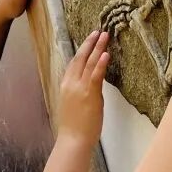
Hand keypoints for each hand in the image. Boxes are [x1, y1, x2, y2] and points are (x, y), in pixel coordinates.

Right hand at [57, 30, 109, 146]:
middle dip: (89, 43)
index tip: (89, 40)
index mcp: (65, 85)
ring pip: (89, 63)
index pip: (74, 63)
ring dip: (97, 48)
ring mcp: (79, 88)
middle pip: (80, 58)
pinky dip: (101, 63)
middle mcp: (71, 84)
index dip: (82, 50)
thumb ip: (80, 92)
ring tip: (104, 36)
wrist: (73, 140)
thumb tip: (90, 85)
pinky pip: (95, 75)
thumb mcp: (74, 105)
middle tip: (98, 31)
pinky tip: (106, 53)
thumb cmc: (74, 127)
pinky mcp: (89, 94)